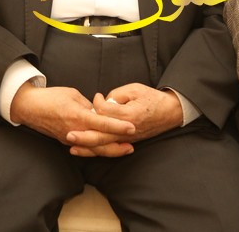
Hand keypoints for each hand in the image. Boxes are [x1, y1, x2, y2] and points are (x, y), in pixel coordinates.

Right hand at [10, 83, 136, 157]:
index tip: (132, 127)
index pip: (102, 124)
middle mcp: (75, 130)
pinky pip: (85, 148)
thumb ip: (88, 106)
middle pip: (100, 142)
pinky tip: (106, 149)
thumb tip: (100, 113)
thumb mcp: (73, 95)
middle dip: (117, 145)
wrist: (29, 107)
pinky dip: (97, 150)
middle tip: (132, 145)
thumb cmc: (51, 97)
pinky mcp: (65, 141)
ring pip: (93, 149)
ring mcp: (69, 138)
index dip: (118, 126)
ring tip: (124, 149)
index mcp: (78, 116)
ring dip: (110, 150)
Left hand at [66, 84, 182, 156]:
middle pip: (101, 135)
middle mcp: (127, 130)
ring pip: (104, 145)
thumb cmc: (153, 98)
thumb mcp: (135, 89)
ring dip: (87, 146)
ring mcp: (127, 138)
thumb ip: (117, 95)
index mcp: (128, 115)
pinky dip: (97, 149)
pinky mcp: (128, 141)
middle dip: (83, 135)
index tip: (96, 96)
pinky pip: (110, 147)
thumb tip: (103, 102)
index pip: (105, 112)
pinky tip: (85, 149)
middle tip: (68, 133)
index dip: (97, 103)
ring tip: (71, 144)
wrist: (171, 112)